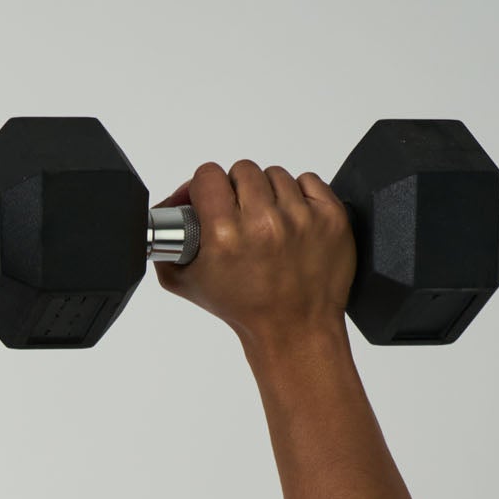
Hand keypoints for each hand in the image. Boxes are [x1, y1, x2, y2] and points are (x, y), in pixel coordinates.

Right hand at [153, 161, 355, 352]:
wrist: (293, 329)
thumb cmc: (243, 308)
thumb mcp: (186, 283)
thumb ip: (167, 245)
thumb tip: (168, 209)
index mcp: (224, 235)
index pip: (208, 175)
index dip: (203, 186)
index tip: (208, 198)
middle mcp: (263, 222)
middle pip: (242, 169)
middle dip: (236, 189)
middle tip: (238, 214)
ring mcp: (301, 217)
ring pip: (275, 174)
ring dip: (268, 192)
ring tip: (266, 222)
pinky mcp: (330, 216)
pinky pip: (308, 180)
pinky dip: (299, 196)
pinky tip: (291, 221)